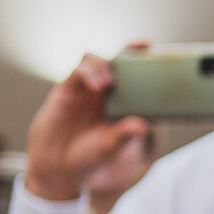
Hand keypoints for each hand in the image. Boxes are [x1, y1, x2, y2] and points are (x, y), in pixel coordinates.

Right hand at [25, 53, 151, 201]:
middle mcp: (104, 92)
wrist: (56, 167)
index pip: (136, 77)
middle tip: (141, 46)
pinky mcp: (66, 90)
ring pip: (95, 61)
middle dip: (129, 50)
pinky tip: (96, 84)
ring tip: (108, 82)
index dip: (145, 63)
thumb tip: (144, 125)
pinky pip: (77, 72)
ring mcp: (85, 89)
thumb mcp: (109, 148)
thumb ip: (124, 136)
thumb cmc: (88, 157)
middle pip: (116, 61)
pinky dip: (87, 73)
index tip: (157, 52)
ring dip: (104, 65)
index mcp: (121, 102)